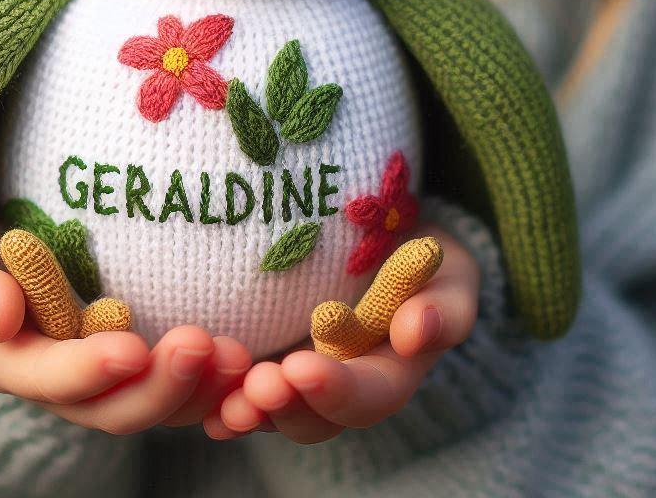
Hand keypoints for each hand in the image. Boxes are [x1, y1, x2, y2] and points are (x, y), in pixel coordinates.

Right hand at [0, 214, 251, 434]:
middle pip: (115, 408)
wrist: (9, 238)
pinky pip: (185, 386)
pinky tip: (252, 361)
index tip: (132, 347)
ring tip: (240, 358)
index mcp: (14, 364)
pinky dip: (218, 383)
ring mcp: (110, 378)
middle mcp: (65, 385)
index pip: (52, 379)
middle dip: (160, 386)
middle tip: (202, 345)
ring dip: (201, 390)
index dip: (90, 370)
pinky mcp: (146, 362)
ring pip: (159, 406)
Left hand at [203, 222, 479, 443]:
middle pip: (316, 417)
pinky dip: (224, 399)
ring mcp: (305, 375)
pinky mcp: (271, 357)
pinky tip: (204, 402)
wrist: (390, 238)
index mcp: (393, 371)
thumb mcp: (451, 275)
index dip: (336, 388)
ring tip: (227, 402)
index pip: (369, 393)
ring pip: (278, 411)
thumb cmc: (425, 257)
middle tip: (258, 386)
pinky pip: (245, 389)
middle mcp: (346, 385)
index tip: (301, 367)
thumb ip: (442, 306)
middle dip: (286, 405)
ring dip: (250, 410)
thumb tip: (414, 333)